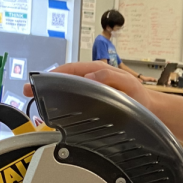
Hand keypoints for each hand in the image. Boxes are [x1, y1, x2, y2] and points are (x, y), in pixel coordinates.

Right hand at [23, 61, 155, 109]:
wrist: (151, 111)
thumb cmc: (142, 98)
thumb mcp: (129, 85)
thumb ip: (111, 78)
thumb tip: (91, 75)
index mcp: (99, 71)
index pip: (70, 70)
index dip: (52, 75)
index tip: (39, 81)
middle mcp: (93, 77)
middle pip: (64, 78)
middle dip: (46, 83)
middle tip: (30, 91)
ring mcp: (92, 88)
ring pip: (67, 88)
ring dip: (52, 92)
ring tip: (38, 99)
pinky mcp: (93, 99)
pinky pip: (74, 97)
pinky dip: (62, 101)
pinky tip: (55, 107)